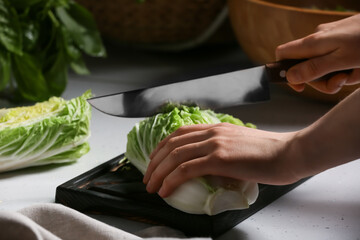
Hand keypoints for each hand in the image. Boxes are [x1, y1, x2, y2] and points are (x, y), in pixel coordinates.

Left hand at [143, 123, 301, 197]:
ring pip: (175, 156)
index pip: (179, 133)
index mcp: (216, 128)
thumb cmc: (270, 152)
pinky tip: (165, 190)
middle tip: (148, 177)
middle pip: (171, 144)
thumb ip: (222, 150)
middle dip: (154, 161)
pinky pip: (186, 169)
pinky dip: (171, 180)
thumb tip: (210, 165)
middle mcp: (212, 132)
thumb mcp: (240, 145)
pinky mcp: (220, 159)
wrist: (289, 153)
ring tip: (151, 186)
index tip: (155, 161)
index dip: (162, 147)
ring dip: (158, 172)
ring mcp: (215, 144)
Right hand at [276, 14, 359, 93]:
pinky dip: (345, 66)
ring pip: (321, 64)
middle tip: (340, 82)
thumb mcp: (342, 61)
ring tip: (354, 73)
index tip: (300, 87)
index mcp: (313, 43)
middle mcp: (317, 39)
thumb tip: (289, 76)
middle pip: (304, 65)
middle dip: (320, 80)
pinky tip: (357, 66)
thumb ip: (314, 69)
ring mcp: (330, 38)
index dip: (286, 72)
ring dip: (336, 74)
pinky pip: (335, 58)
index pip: (282, 55)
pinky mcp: (341, 38)